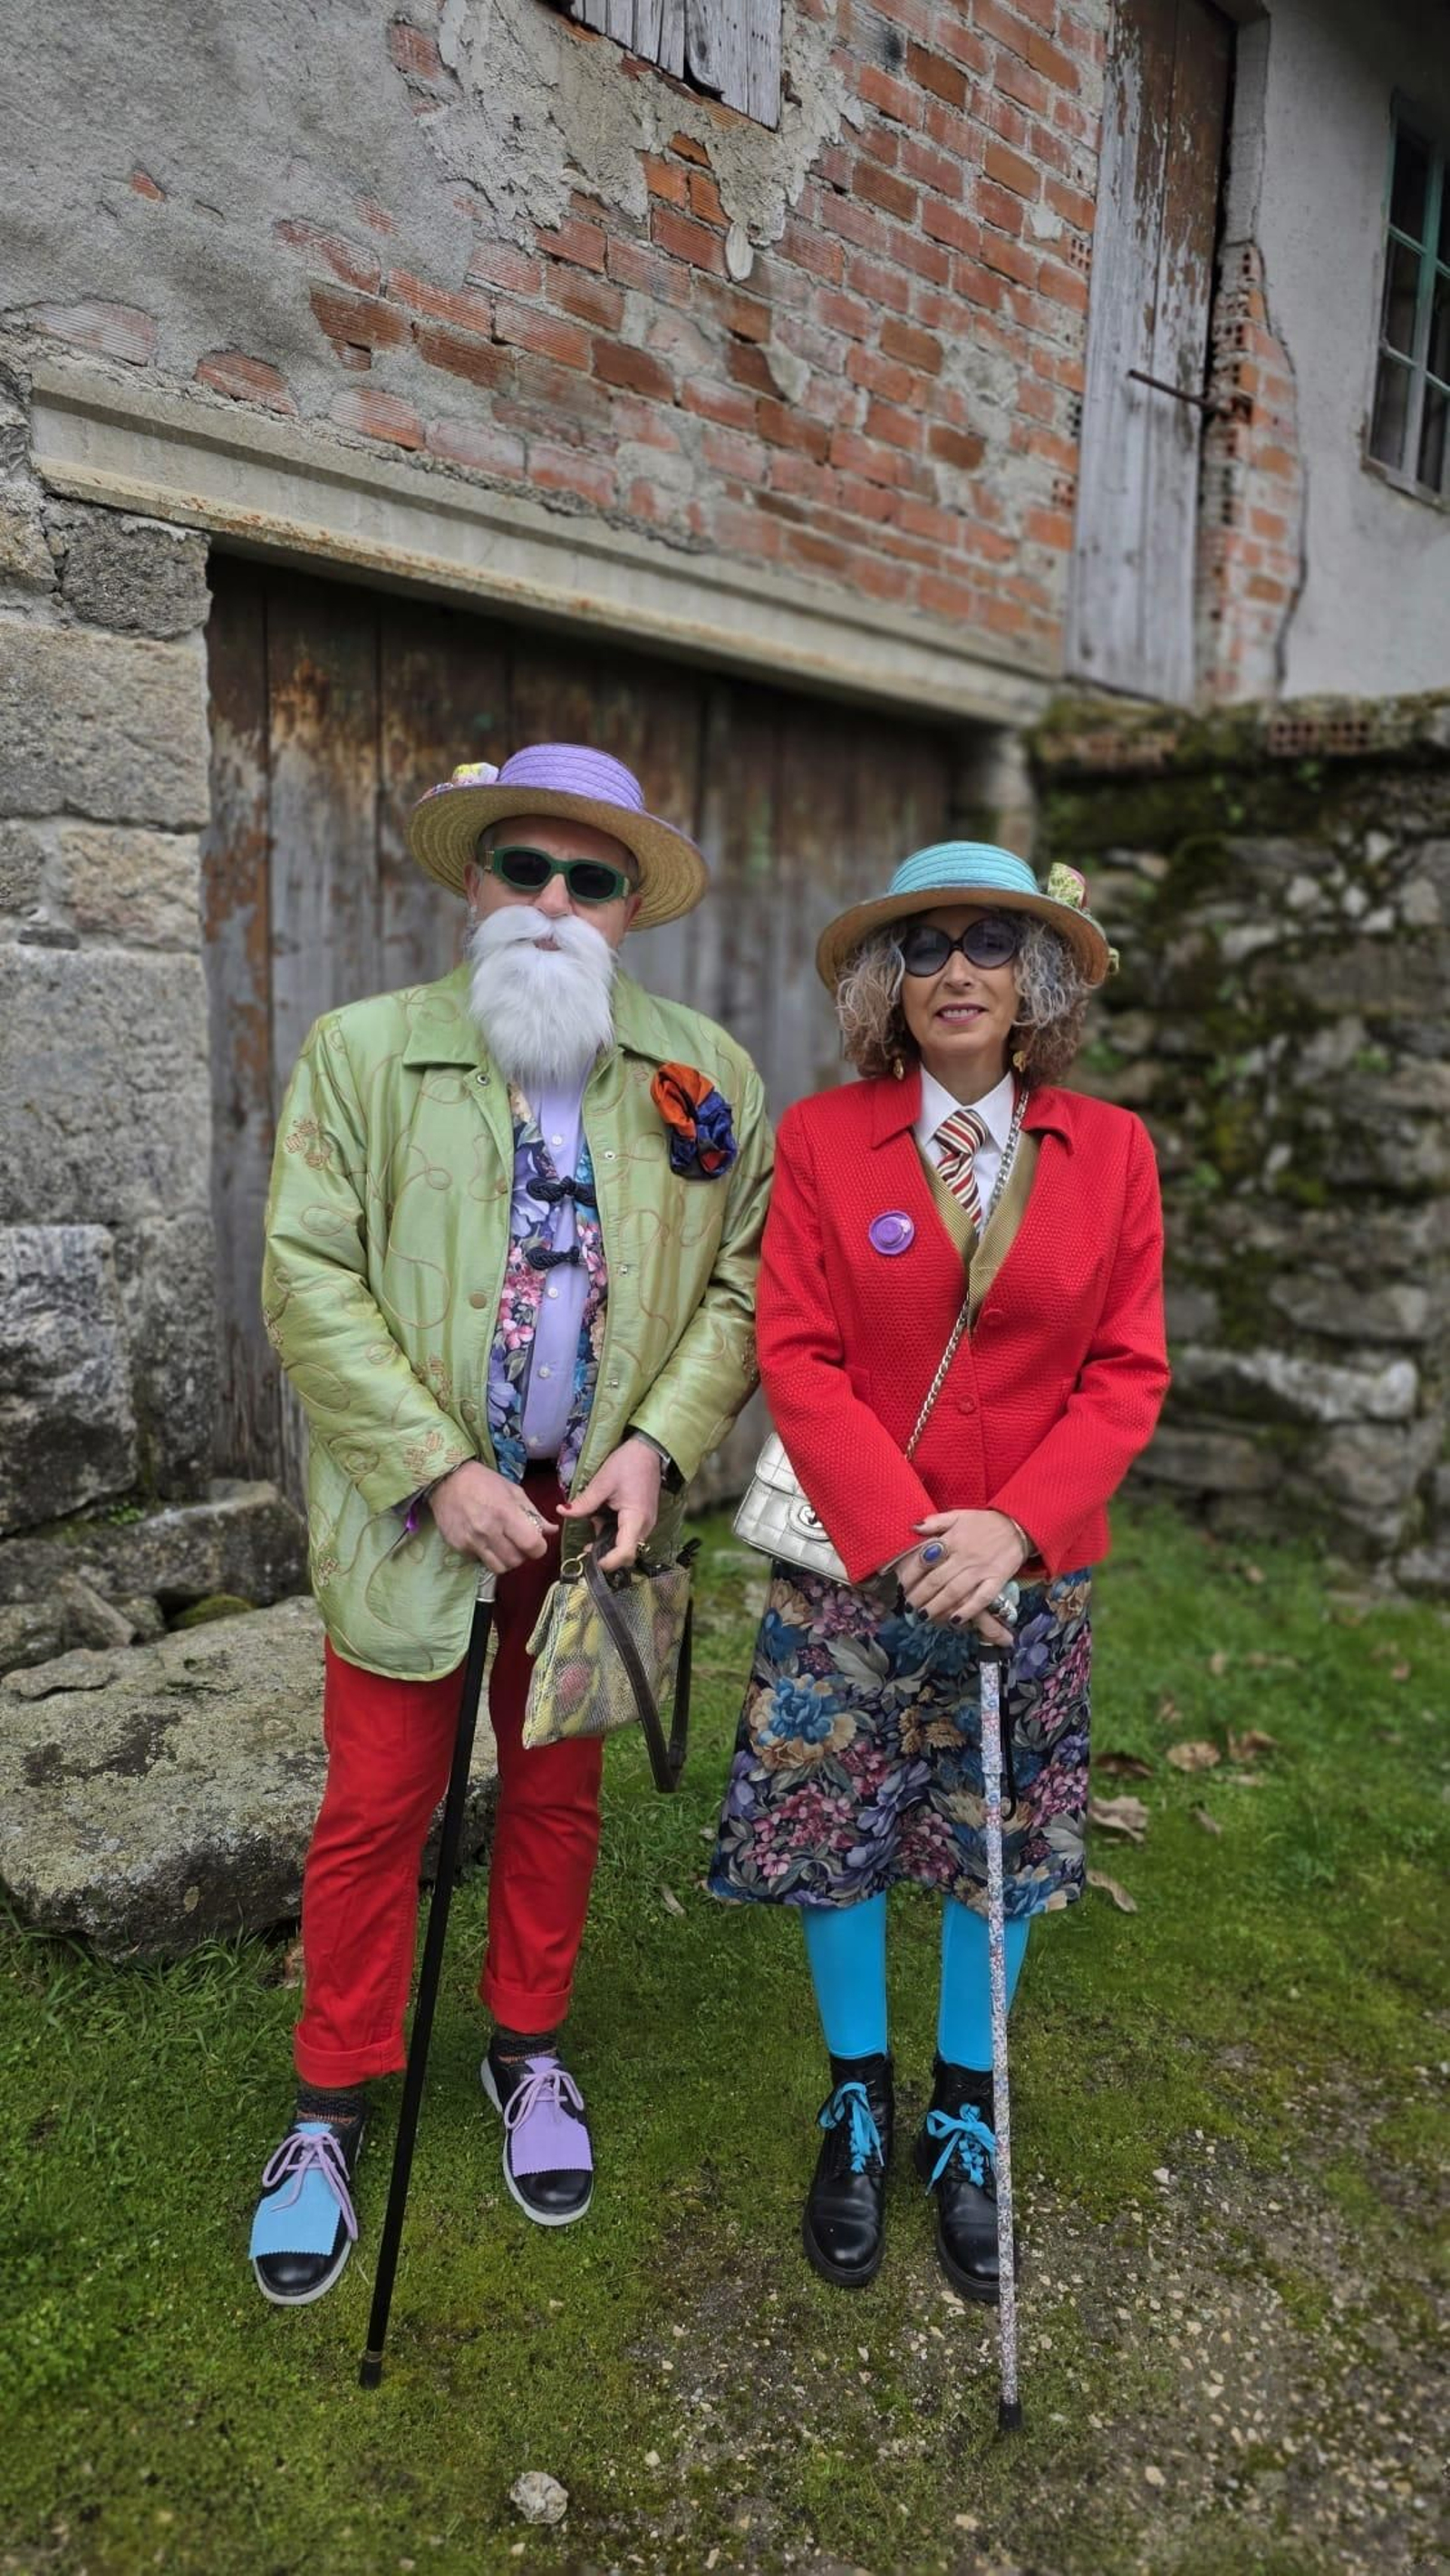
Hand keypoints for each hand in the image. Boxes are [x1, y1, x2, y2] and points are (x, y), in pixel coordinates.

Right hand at [429, 1461, 553, 1574]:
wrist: (447, 1479)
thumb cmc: (484, 1482)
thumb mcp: (513, 1491)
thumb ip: (533, 1513)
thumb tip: (551, 1530)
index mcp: (506, 1513)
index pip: (532, 1546)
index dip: (538, 1548)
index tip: (536, 1542)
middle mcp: (488, 1530)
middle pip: (516, 1561)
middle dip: (522, 1554)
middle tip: (518, 1543)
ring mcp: (471, 1541)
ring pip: (499, 1568)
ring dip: (505, 1560)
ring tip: (503, 1546)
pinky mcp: (458, 1547)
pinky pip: (480, 1561)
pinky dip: (487, 1555)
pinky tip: (484, 1540)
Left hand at [558, 1436, 662, 1572]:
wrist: (648, 1451)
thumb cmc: (628, 1464)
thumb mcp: (602, 1482)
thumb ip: (585, 1502)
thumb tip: (562, 1511)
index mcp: (635, 1518)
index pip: (625, 1552)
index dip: (608, 1562)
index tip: (591, 1561)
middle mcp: (644, 1526)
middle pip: (624, 1552)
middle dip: (604, 1551)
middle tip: (587, 1541)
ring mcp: (645, 1524)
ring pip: (624, 1544)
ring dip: (607, 1539)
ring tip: (594, 1520)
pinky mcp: (642, 1520)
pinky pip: (627, 1535)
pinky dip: (612, 1532)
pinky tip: (602, 1517)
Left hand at [897, 1509, 1026, 1643]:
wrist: (1018, 1525)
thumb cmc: (984, 1523)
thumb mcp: (958, 1515)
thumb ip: (935, 1521)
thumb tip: (913, 1528)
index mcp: (952, 1539)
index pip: (924, 1559)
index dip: (910, 1574)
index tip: (901, 1585)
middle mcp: (964, 1556)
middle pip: (936, 1580)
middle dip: (919, 1596)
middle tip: (909, 1606)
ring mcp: (981, 1570)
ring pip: (954, 1592)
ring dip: (937, 1606)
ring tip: (923, 1615)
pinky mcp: (997, 1580)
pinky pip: (981, 1599)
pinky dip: (968, 1611)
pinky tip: (955, 1620)